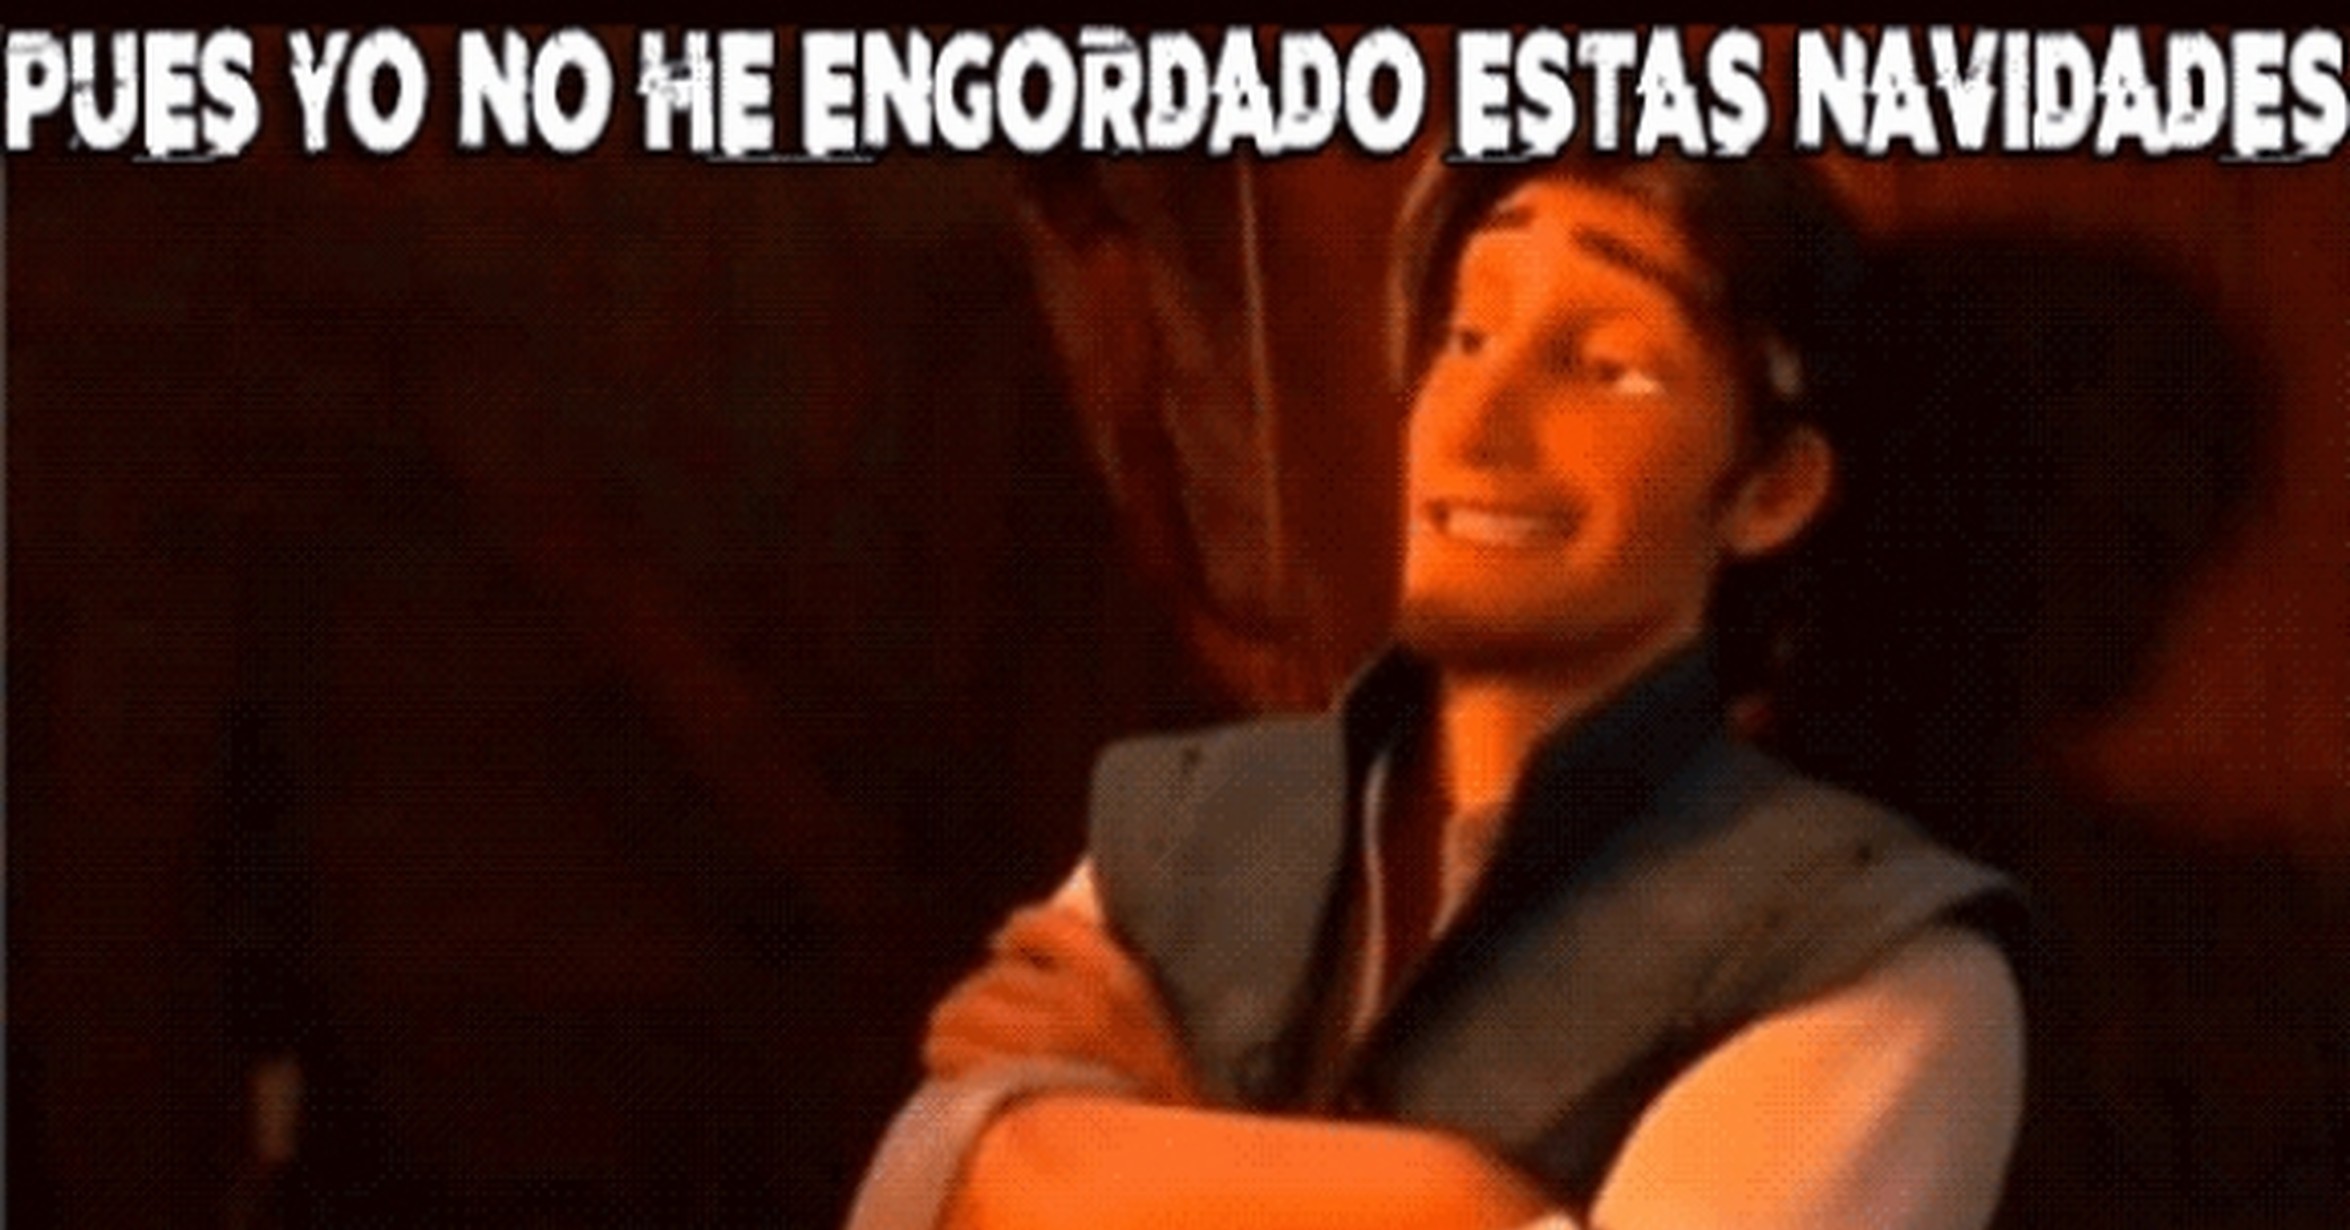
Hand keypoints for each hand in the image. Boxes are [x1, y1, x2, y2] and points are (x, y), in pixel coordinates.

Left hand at [923, 904, 1204, 1105]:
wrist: (1164, 1172)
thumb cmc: (1158, 1103)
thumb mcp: (1153, 1024)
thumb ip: (1105, 986)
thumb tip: (1033, 955)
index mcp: (1121, 981)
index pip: (1045, 925)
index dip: (1018, 937)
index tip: (1010, 954)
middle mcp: (1081, 1005)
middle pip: (996, 976)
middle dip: (986, 997)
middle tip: (988, 1022)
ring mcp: (1043, 1047)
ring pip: (964, 1009)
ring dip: (957, 1027)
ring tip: (963, 1046)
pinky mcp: (1010, 1088)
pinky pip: (954, 1049)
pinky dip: (947, 1056)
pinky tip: (952, 1068)